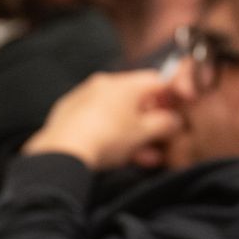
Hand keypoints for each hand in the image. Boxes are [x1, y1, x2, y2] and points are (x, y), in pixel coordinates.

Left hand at [21, 70, 181, 169]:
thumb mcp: (144, 133)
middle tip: (159, 143)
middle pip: (136, 100)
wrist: (63, 150)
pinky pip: (97, 119)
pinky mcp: (67, 112)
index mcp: (125, 83)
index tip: (175, 117)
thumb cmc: (108, 138)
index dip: (171, 99)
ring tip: (142, 157)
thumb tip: (174, 121)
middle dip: (150, 123)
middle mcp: (104, 83)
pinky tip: (115, 154)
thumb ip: (164, 124)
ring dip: (133, 133)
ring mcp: (84, 96)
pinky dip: (110, 133)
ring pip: (117, 113)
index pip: (157, 81)